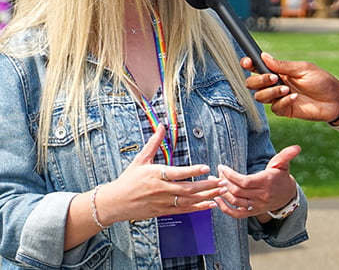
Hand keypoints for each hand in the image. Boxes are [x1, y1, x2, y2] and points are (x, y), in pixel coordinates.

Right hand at [95, 125, 227, 223]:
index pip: (177, 173)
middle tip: (222, 182)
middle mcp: (161, 189)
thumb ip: (154, 143)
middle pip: (188, 189)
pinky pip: (184, 211)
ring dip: (207, 196)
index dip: (193, 171)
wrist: (115, 202)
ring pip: (189, 201)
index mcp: (155, 174)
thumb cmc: (128, 179)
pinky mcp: (163, 212)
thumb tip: (161, 126)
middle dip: (207, 186)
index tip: (206, 167)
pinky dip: (198, 208)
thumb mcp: (140, 159)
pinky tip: (210, 204)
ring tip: (221, 191)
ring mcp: (163, 202)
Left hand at [214, 145, 300, 218]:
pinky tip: (217, 199)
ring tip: (214, 183)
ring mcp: (257, 206)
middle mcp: (261, 196)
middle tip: (215, 174)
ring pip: (235, 202)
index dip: (230, 175)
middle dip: (223, 182)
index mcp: (265, 182)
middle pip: (237, 191)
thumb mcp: (282, 164)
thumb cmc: (281, 176)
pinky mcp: (253, 212)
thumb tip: (297, 147)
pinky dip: (225, 209)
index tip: (221, 167)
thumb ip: (286, 155)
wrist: (287, 195)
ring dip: (222, 193)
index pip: (244, 181)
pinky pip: (237, 214)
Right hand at [242, 52, 338, 121]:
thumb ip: (282, 65)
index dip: (249, 65)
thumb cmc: (322, 81)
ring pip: (260, 97)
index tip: (247, 63)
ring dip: (271, 92)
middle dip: (259, 80)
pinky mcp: (286, 110)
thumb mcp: (303, 69)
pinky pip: (275, 108)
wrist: (336, 100)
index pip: (258, 68)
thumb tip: (264, 56)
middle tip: (273, 78)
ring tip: (287, 89)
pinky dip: (283, 102)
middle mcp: (276, 84)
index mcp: (279, 71)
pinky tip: (294, 98)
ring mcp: (280, 98)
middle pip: (252, 84)